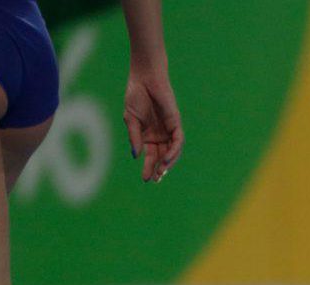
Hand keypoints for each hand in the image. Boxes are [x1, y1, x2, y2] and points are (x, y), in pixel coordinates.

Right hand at [124, 68, 182, 182]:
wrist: (144, 79)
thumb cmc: (135, 96)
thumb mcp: (131, 120)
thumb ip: (134, 137)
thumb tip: (136, 155)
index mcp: (148, 136)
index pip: (151, 156)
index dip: (149, 168)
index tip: (146, 179)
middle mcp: (160, 135)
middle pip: (162, 157)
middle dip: (159, 169)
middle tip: (155, 180)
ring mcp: (169, 130)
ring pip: (172, 151)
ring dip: (168, 163)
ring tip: (161, 172)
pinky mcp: (176, 122)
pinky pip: (178, 140)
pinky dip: (174, 151)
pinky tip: (167, 159)